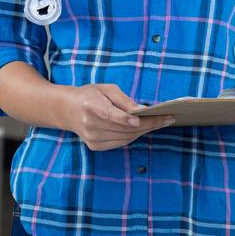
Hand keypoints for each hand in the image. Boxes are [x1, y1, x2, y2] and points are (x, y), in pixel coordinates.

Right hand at [59, 84, 174, 150]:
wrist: (67, 110)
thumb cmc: (89, 95)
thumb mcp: (105, 89)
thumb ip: (124, 100)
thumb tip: (143, 111)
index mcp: (90, 106)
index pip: (111, 115)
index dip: (127, 118)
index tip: (144, 117)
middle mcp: (90, 125)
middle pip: (124, 128)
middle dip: (148, 124)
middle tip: (167, 119)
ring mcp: (91, 138)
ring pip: (125, 138)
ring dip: (144, 131)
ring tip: (160, 123)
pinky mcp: (94, 146)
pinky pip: (120, 143)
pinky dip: (133, 137)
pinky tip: (142, 129)